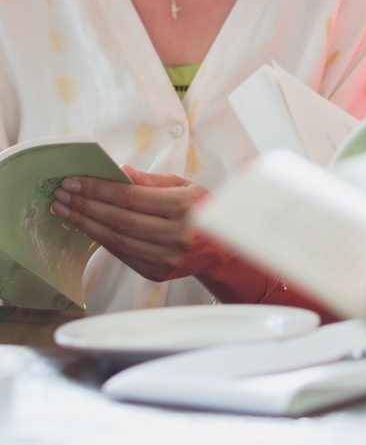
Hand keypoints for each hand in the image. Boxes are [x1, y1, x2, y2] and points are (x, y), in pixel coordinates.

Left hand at [51, 166, 230, 281]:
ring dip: (86, 224)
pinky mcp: (158, 272)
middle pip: (119, 219)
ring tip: (66, 210)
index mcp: (184, 207)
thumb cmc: (201, 212)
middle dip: (85, 205)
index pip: (131, 197)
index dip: (98, 189)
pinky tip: (87, 226)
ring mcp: (167, 257)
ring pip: (117, 240)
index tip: (74, 181)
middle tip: (61, 195)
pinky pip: (122, 254)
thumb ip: (152, 180)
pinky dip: (101, 239)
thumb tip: (121, 172)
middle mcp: (177, 234)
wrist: (223, 250)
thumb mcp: (185, 187)